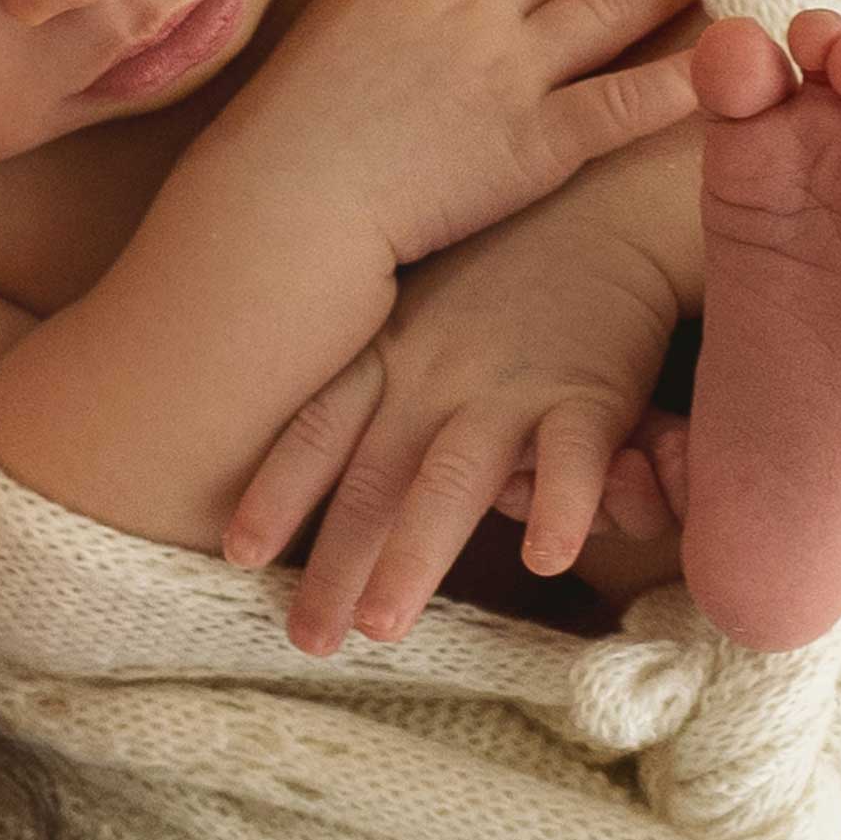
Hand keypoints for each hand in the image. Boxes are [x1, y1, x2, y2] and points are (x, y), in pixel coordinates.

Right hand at [207, 0, 701, 272]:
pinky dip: (684, 80)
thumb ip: (371, 5)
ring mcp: (506, 70)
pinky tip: (732, 61)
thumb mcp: (314, 35)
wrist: (282, 206)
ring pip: (609, 6)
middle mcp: (466, 7)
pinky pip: (627, 102)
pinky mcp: (535, 140)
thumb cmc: (276, 138)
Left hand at [220, 156, 692, 653]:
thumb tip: (350, 473)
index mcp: (389, 354)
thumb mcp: (422, 308)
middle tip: (305, 639)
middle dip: (333, 564)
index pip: (317, 431)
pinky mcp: (589, 393)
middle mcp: (434, 375)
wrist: (605, 200)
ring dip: (412, 555)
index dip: (275, 492)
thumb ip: (391, 387)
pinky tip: (545, 561)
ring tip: (382, 626)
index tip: (235, 553)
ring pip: (449, 479)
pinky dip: (560, 507)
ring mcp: (507, 384)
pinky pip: (571, 457)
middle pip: (371, 480)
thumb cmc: (505, 265)